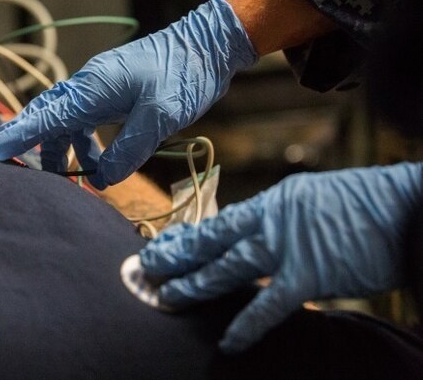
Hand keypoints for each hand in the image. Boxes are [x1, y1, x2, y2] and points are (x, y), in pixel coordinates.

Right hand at [0, 0, 255, 188]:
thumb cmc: (186, 75)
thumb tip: (103, 179)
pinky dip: (83, 142)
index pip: (44, 119)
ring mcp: (98, 87)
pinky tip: (99, 161)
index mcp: (93, 88)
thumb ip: (129, 150)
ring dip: (65, 150)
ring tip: (80, 178)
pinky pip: (83, 119)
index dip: (14, 139)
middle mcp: (88, 85)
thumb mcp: (161, 116)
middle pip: (46, 117)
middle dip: (33, 147)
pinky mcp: (110, 92)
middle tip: (27, 177)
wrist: (207, 45)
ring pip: (64, 121)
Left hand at [139, 163, 422, 352]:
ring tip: (168, 295)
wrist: (405, 208)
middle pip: (213, 239)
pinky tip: (228, 342)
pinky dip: (247, 325)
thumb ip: (282, 220)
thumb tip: (258, 236)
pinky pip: (269, 304)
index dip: (190, 235)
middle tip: (147, 265)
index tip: (164, 243)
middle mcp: (272, 219)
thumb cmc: (366, 207)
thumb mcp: (314, 201)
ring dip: (196, 283)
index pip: (221, 221)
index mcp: (274, 201)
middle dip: (178, 254)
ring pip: (227, 266)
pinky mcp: (309, 274)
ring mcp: (287, 245)